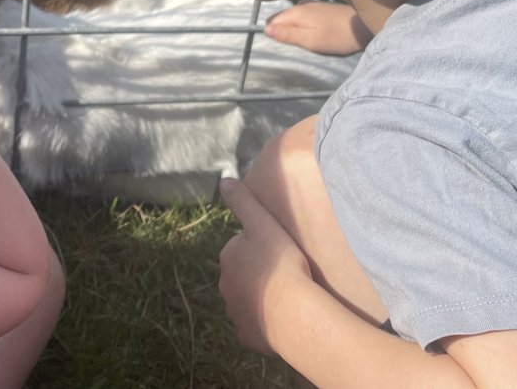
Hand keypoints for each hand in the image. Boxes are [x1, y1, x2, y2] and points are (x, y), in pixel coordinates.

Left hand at [218, 177, 314, 355]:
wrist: (293, 312)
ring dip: (263, 300)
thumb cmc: (281, 263)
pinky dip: (267, 325)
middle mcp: (226, 286)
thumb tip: (224, 179)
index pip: (241, 248)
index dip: (261, 248)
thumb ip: (242, 201)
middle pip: (243, 276)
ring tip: (287, 299)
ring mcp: (236, 313)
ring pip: (249, 302)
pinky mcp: (248, 336)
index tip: (280, 252)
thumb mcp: (262, 223)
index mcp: (228, 257)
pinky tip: (283, 321)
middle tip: (287, 275)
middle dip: (259, 275)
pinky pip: (257, 328)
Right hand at [264, 0, 370, 56]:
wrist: (366, 28)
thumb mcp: (311, 41)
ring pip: (293, 18)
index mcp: (296, 12)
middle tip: (305, 42)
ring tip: (315, 38)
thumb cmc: (338, 38)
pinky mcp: (321, 7)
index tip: (293, 43)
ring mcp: (312, 4)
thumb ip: (288, 35)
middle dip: (287, 31)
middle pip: (281, 19)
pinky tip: (321, 32)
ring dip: (298, 29)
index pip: (271, 22)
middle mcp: (301, 4)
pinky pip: (304, 16)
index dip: (278, 35)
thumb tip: (265, 29)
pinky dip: (307, 25)